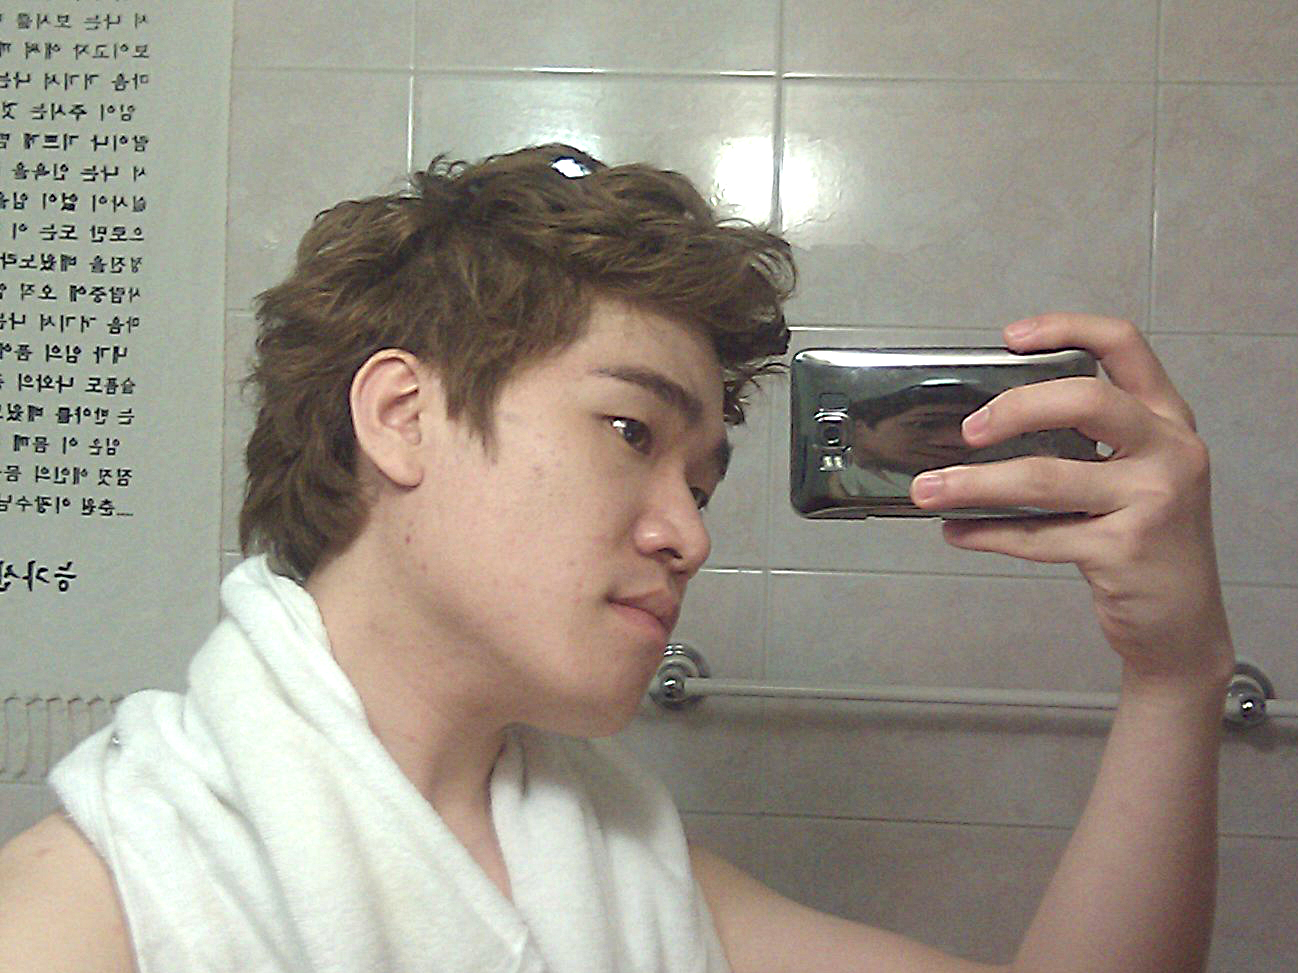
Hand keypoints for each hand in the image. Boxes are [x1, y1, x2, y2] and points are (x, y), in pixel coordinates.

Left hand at [910, 313, 1233, 685]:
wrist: (1181, 624)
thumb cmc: (1146, 541)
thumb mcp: (1136, 476)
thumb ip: (1088, 442)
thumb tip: (989, 424)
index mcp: (1167, 420)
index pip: (1125, 346)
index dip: (1066, 329)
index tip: (1010, 337)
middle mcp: (1169, 451)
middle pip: (1085, 400)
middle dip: (1014, 408)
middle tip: (967, 430)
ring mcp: (1153, 500)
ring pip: (1045, 478)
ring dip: (973, 484)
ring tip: (929, 489)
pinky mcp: (1125, 550)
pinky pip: (1036, 535)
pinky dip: (987, 533)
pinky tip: (958, 531)